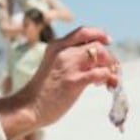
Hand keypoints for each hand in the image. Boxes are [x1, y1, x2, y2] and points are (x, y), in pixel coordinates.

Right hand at [0, 26, 118, 139]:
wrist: (28, 108)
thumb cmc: (43, 90)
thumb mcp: (54, 65)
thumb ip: (71, 58)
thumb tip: (98, 60)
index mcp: (57, 45)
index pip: (83, 32)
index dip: (99, 34)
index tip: (108, 41)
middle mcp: (63, 51)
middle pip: (97, 44)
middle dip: (108, 56)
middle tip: (110, 68)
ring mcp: (69, 66)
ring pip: (101, 55)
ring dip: (110, 66)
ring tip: (107, 78)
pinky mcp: (74, 81)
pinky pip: (101, 73)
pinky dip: (108, 77)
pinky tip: (100, 85)